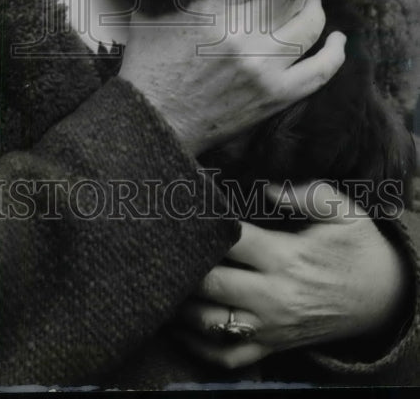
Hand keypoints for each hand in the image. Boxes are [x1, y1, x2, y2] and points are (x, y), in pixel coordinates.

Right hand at [118, 0, 346, 155]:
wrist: (154, 117)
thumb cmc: (149, 64)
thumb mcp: (151, 12)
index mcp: (213, 11)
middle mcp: (242, 36)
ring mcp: (263, 67)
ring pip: (307, 27)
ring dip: (314, 9)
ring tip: (311, 2)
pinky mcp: (275, 95)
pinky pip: (318, 72)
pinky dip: (333, 54)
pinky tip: (337, 40)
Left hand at [174, 183, 410, 368]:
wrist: (383, 298)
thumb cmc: (356, 248)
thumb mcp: (343, 212)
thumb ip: (305, 194)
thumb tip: (265, 186)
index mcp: (286, 257)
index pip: (231, 241)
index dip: (203, 225)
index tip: (181, 210)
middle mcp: (274, 296)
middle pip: (212, 282)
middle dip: (183, 264)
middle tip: (161, 243)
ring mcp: (270, 327)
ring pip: (211, 322)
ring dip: (181, 304)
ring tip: (161, 279)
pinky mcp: (271, 346)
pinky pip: (227, 357)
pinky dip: (197, 345)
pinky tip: (176, 324)